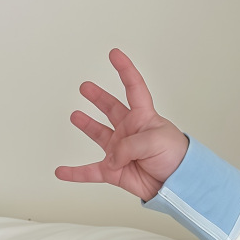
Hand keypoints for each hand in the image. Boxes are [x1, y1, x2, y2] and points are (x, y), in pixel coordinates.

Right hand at [54, 49, 188, 202]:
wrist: (178, 185)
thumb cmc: (176, 158)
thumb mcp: (156, 141)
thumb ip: (129, 144)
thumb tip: (111, 157)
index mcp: (144, 117)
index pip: (134, 88)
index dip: (125, 70)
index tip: (114, 54)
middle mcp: (131, 131)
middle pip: (112, 108)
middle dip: (99, 97)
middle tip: (86, 87)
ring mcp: (121, 151)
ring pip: (99, 134)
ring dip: (87, 125)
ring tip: (75, 116)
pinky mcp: (114, 171)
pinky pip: (90, 171)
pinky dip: (75, 172)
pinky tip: (61, 171)